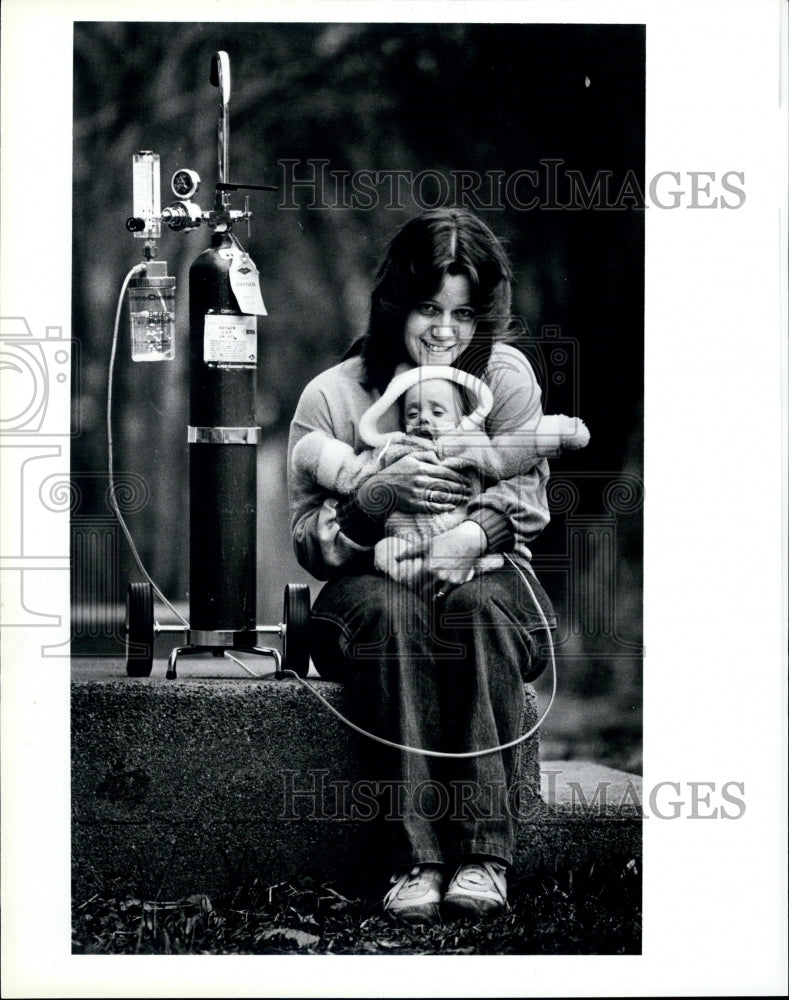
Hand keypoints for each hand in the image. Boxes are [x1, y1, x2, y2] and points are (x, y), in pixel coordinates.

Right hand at [356, 452, 471, 516]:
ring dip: (456, 498)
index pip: (446, 473)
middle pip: (447, 485)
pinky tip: (451, 506)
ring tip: (465, 498)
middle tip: (469, 490)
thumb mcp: (409, 457)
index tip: (466, 481)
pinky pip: (432, 507)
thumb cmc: (396, 471)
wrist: (380, 488)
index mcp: (421, 468)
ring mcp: (418, 494)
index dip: (458, 477)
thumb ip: (426, 455)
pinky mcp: (414, 505)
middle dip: (461, 488)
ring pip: (442, 496)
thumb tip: (440, 459)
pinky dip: (443, 507)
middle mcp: (421, 481)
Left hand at [397, 521, 487, 591]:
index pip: (415, 583)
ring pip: (435, 596)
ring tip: (425, 597)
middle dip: (419, 594)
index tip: (409, 587)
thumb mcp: (426, 545)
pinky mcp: (458, 583)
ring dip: (429, 598)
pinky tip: (436, 595)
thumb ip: (409, 552)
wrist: (467, 541)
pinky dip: (440, 595)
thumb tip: (395, 558)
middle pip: (424, 592)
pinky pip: (446, 594)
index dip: (410, 587)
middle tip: (416, 594)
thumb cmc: (444, 542)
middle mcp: (439, 575)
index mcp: (429, 566)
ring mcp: (449, 580)